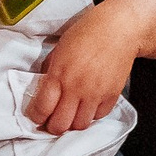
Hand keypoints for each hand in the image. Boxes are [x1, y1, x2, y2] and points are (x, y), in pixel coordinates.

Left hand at [27, 4, 140, 134]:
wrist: (119, 29)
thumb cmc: (87, 33)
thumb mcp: (59, 49)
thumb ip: (50, 71)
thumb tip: (43, 89)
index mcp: (59, 74)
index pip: (42, 109)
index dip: (36, 117)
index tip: (36, 116)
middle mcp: (77, 88)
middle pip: (60, 125)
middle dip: (52, 126)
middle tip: (51, 121)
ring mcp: (96, 94)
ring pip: (80, 125)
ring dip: (72, 123)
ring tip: (70, 114)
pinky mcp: (112, 96)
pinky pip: (98, 116)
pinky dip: (91, 115)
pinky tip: (87, 105)